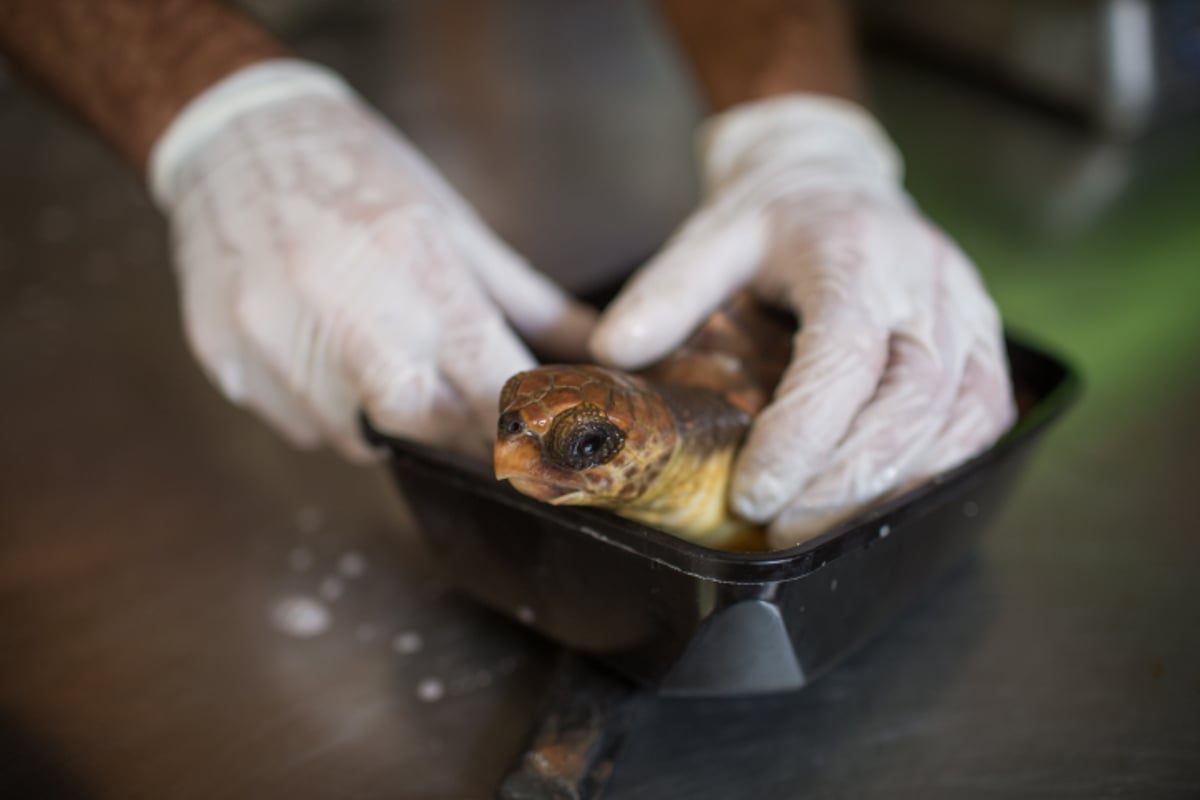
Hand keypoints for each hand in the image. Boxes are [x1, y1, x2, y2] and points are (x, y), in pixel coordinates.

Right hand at [150, 61, 593, 459]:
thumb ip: (531, 303)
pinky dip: (328, 412)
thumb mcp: (457, 227)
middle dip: (455, 433)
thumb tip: (598, 350)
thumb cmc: (360, 173)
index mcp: (414, 265)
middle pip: (422, 425)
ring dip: (387, 424)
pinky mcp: (225, 359)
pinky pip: (296, 426)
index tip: (534, 441)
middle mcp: (340, 308)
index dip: (517, 425)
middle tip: (466, 417)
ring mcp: (273, 339)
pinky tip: (325, 356)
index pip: (486, 385)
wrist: (237, 136)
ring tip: (382, 361)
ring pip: (355, 439)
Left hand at [590, 95, 1015, 546]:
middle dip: (845, 480)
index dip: (804, 434)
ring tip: (818, 526)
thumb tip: (614, 352)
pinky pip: (983, 420)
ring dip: (891, 488)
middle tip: (780, 527)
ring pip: (960, 420)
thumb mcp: (710, 235)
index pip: (843, 355)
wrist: (837, 176)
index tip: (753, 494)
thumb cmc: (773, 216)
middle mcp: (925, 283)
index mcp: (853, 251)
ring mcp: (967, 314)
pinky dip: (934, 473)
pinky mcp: (985, 343)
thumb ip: (666, 290)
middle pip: (913, 400)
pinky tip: (877, 502)